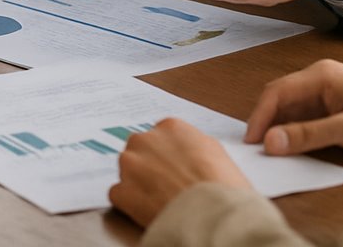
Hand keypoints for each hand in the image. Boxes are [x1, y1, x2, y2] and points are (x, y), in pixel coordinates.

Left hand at [108, 118, 249, 228]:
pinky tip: (149, 211)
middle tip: (166, 186)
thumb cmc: (223, 188)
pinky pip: (119, 195)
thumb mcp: (216, 152)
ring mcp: (130, 165)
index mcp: (170, 127)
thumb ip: (192, 144)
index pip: (159, 137)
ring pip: (127, 172)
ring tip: (161, 200)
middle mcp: (145, 140)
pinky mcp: (121, 191)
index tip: (171, 168)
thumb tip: (185, 151)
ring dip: (138, 184)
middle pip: (140, 151)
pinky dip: (130, 204)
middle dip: (148, 167)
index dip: (166, 156)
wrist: (215, 215)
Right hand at [245, 59, 342, 155]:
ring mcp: (329, 91)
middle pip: (281, 99)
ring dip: (282, 128)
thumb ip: (309, 135)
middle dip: (267, 122)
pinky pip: (308, 116)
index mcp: (321, 75)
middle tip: (258, 150)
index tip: (251, 142)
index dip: (259, 117)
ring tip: (274, 152)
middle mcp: (320, 79)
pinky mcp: (337, 105)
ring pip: (293, 109)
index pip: (276, 92)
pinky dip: (297, 131)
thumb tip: (271, 142)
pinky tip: (297, 146)